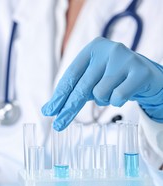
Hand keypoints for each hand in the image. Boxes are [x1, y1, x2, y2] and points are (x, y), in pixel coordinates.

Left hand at [42, 37, 162, 130]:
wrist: (148, 76)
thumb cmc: (114, 78)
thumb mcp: (92, 79)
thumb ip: (72, 90)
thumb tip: (48, 109)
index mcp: (92, 49)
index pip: (71, 76)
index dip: (59, 96)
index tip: (49, 112)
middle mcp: (108, 50)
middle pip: (82, 87)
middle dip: (69, 109)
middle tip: (58, 125)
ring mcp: (125, 59)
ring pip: (100, 94)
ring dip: (103, 99)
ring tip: (112, 91)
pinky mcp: (140, 71)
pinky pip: (117, 98)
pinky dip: (117, 101)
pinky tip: (124, 92)